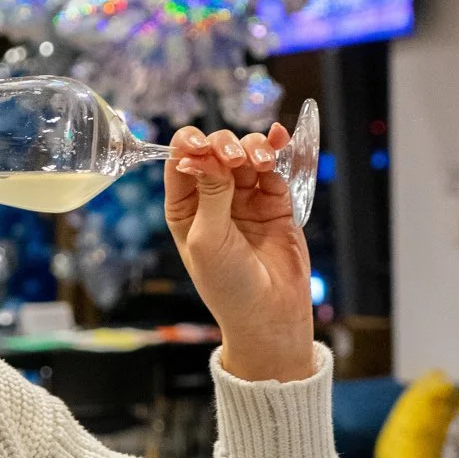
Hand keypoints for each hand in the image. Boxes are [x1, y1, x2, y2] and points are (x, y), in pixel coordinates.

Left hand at [165, 123, 315, 382]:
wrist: (270, 314)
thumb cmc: (228, 284)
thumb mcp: (208, 238)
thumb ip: (211, 193)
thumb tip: (208, 153)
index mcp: (185, 208)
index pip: (181, 162)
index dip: (188, 145)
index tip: (199, 143)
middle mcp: (213, 199)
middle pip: (215, 152)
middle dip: (224, 147)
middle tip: (235, 160)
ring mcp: (245, 199)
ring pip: (245, 155)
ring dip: (252, 149)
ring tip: (261, 161)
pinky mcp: (275, 203)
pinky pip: (274, 169)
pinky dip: (274, 152)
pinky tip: (277, 142)